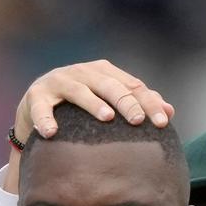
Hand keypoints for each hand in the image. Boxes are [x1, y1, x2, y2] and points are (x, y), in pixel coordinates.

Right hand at [4, 60, 173, 192]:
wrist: (36, 107)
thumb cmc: (79, 107)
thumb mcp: (107, 101)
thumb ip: (136, 103)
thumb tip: (170, 111)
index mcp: (104, 72)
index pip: (132, 86)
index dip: (149, 103)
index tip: (163, 123)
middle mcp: (82, 72)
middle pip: (109, 85)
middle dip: (126, 102)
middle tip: (137, 121)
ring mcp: (58, 82)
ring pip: (78, 90)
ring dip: (92, 103)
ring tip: (106, 117)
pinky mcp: (36, 96)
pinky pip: (41, 108)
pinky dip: (46, 119)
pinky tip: (52, 132)